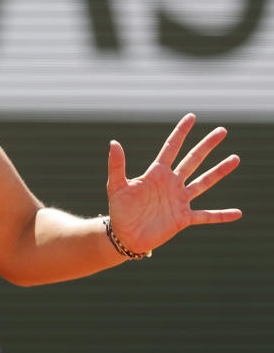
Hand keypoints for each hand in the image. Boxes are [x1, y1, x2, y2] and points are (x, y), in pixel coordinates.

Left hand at [106, 113, 240, 253]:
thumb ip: (117, 165)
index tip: (191, 116)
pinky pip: (206, 216)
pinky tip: (237, 213)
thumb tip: (113, 142)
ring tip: (235, 158)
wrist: (124, 235)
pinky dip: (221, 215)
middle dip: (207, 145)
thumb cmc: (119, 210)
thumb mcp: (116, 185)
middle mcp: (171, 183)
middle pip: (193, 159)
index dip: (181, 132)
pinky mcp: (183, 218)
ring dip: (219, 171)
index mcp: (156, 173)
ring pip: (203, 182)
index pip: (171, 148)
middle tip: (222, 130)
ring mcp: (179, 200)